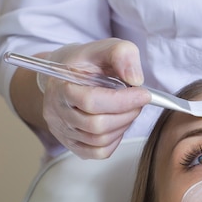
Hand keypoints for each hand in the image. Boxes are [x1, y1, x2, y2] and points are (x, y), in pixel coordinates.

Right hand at [39, 39, 150, 158]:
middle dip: (127, 114)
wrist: (64, 75)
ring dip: (123, 126)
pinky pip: (97, 153)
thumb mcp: (102, 48)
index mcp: (60, 86)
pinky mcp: (71, 143)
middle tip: (138, 101)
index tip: (144, 94)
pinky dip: (115, 140)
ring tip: (129, 110)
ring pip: (99, 141)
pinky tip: (119, 124)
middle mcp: (56, 112)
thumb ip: (121, 54)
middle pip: (96, 125)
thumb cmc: (85, 63)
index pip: (91, 102)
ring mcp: (62, 130)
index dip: (122, 101)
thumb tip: (135, 79)